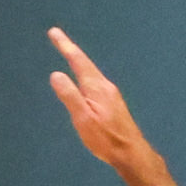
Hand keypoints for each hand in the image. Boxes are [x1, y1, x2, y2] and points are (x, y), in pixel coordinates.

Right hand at [46, 27, 164, 173]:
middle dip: (70, 50)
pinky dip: (84, 74)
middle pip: (85, 63)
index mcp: (97, 87)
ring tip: (68, 53)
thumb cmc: (106, 138)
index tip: (54, 32)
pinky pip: (94, 82)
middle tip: (57, 37)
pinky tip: (83, 80)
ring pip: (91, 72)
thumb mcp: (83, 119)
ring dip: (78, 62)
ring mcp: (111, 94)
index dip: (66, 46)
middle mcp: (105, 86)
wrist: (131, 152)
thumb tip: (56, 74)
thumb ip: (70, 96)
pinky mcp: (113, 103)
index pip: (78, 61)